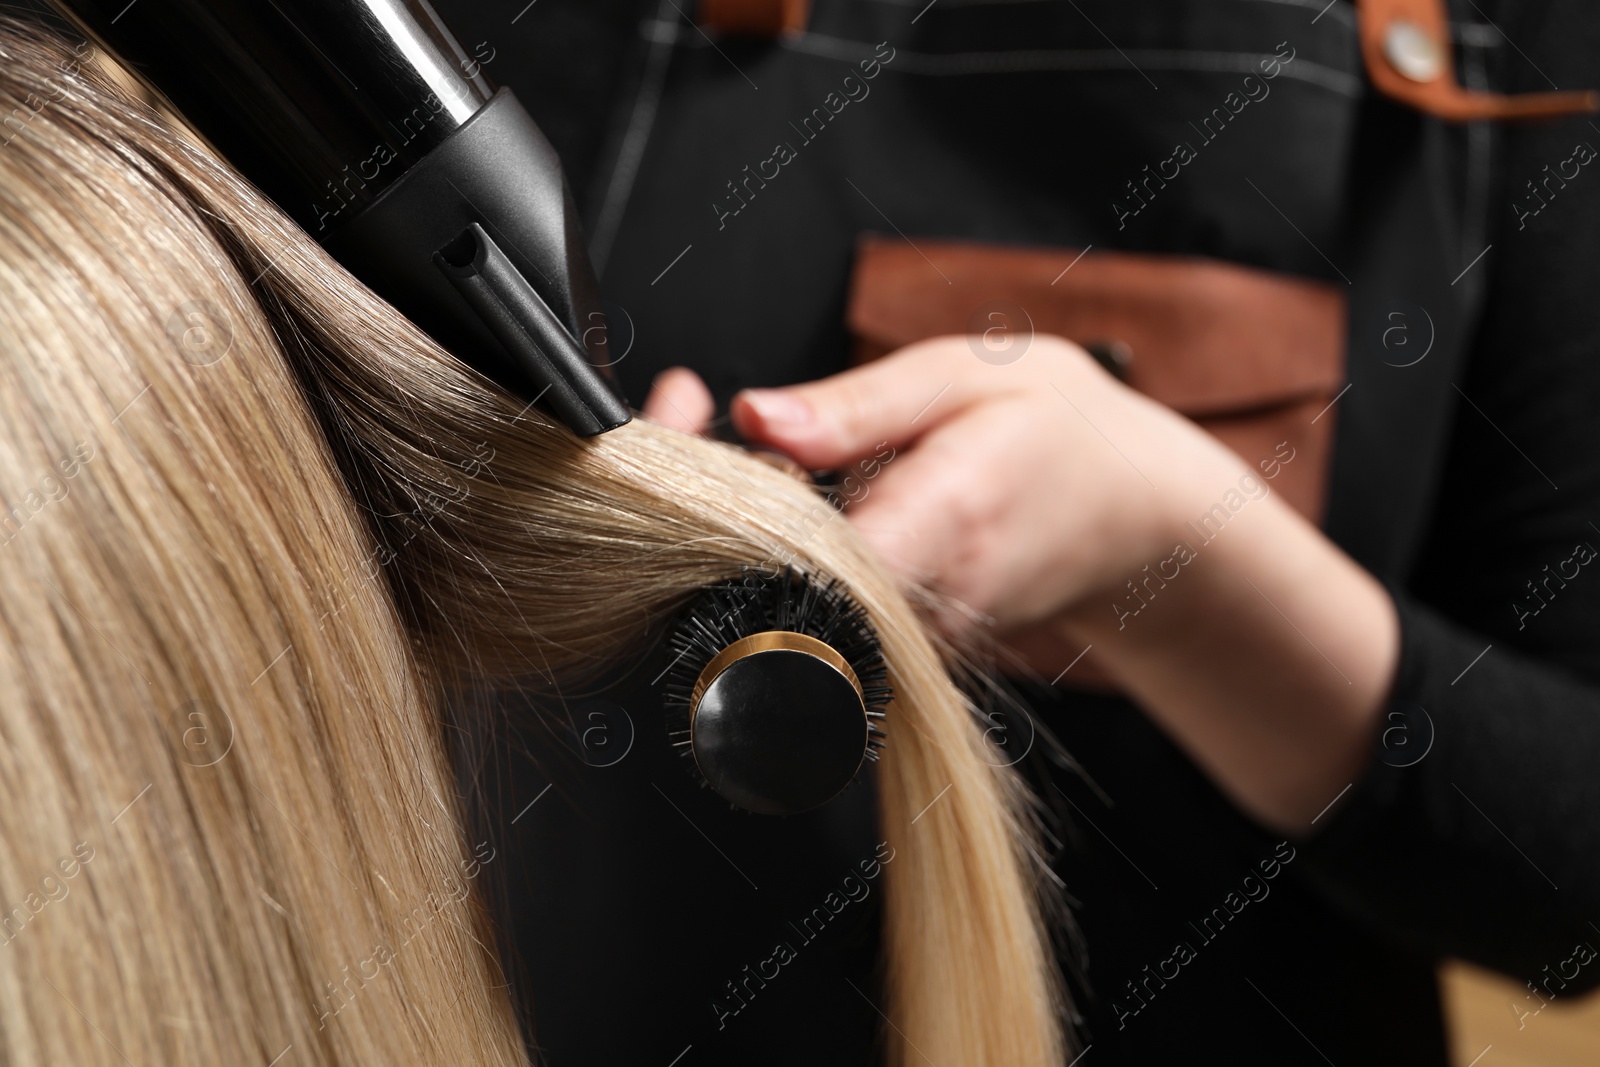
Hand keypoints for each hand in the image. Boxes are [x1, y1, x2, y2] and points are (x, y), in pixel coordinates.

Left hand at [726, 335, 1245, 638]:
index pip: (803, 556)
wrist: (1135, 516)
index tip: (695, 427)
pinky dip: (791, 561)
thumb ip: (855, 407)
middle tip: (701, 422)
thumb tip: (754, 416)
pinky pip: (820, 615)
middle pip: (776, 584)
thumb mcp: (965, 376)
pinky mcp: (908, 654)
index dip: (729, 505)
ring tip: (778, 461)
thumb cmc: (1058, 429)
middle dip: (720, 508)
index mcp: (944, 519)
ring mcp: (920, 641)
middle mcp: (928, 601)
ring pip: (789, 605)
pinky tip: (811, 506)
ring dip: (753, 536)